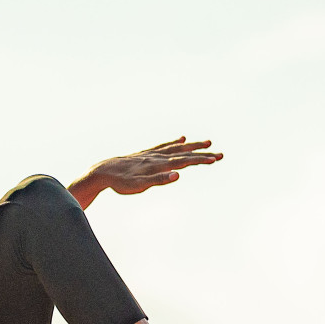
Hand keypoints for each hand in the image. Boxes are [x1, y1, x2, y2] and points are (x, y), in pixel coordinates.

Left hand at [69, 138, 221, 207]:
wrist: (103, 171)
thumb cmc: (121, 182)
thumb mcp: (139, 185)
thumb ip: (159, 180)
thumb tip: (178, 175)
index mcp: (159, 164)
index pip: (185, 161)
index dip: (201, 160)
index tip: (216, 159)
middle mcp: (158, 156)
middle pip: (184, 154)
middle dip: (203, 154)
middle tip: (221, 154)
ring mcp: (152, 154)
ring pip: (177, 148)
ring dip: (192, 146)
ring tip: (207, 142)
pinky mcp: (146, 153)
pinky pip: (164, 146)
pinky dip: (174, 143)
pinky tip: (181, 139)